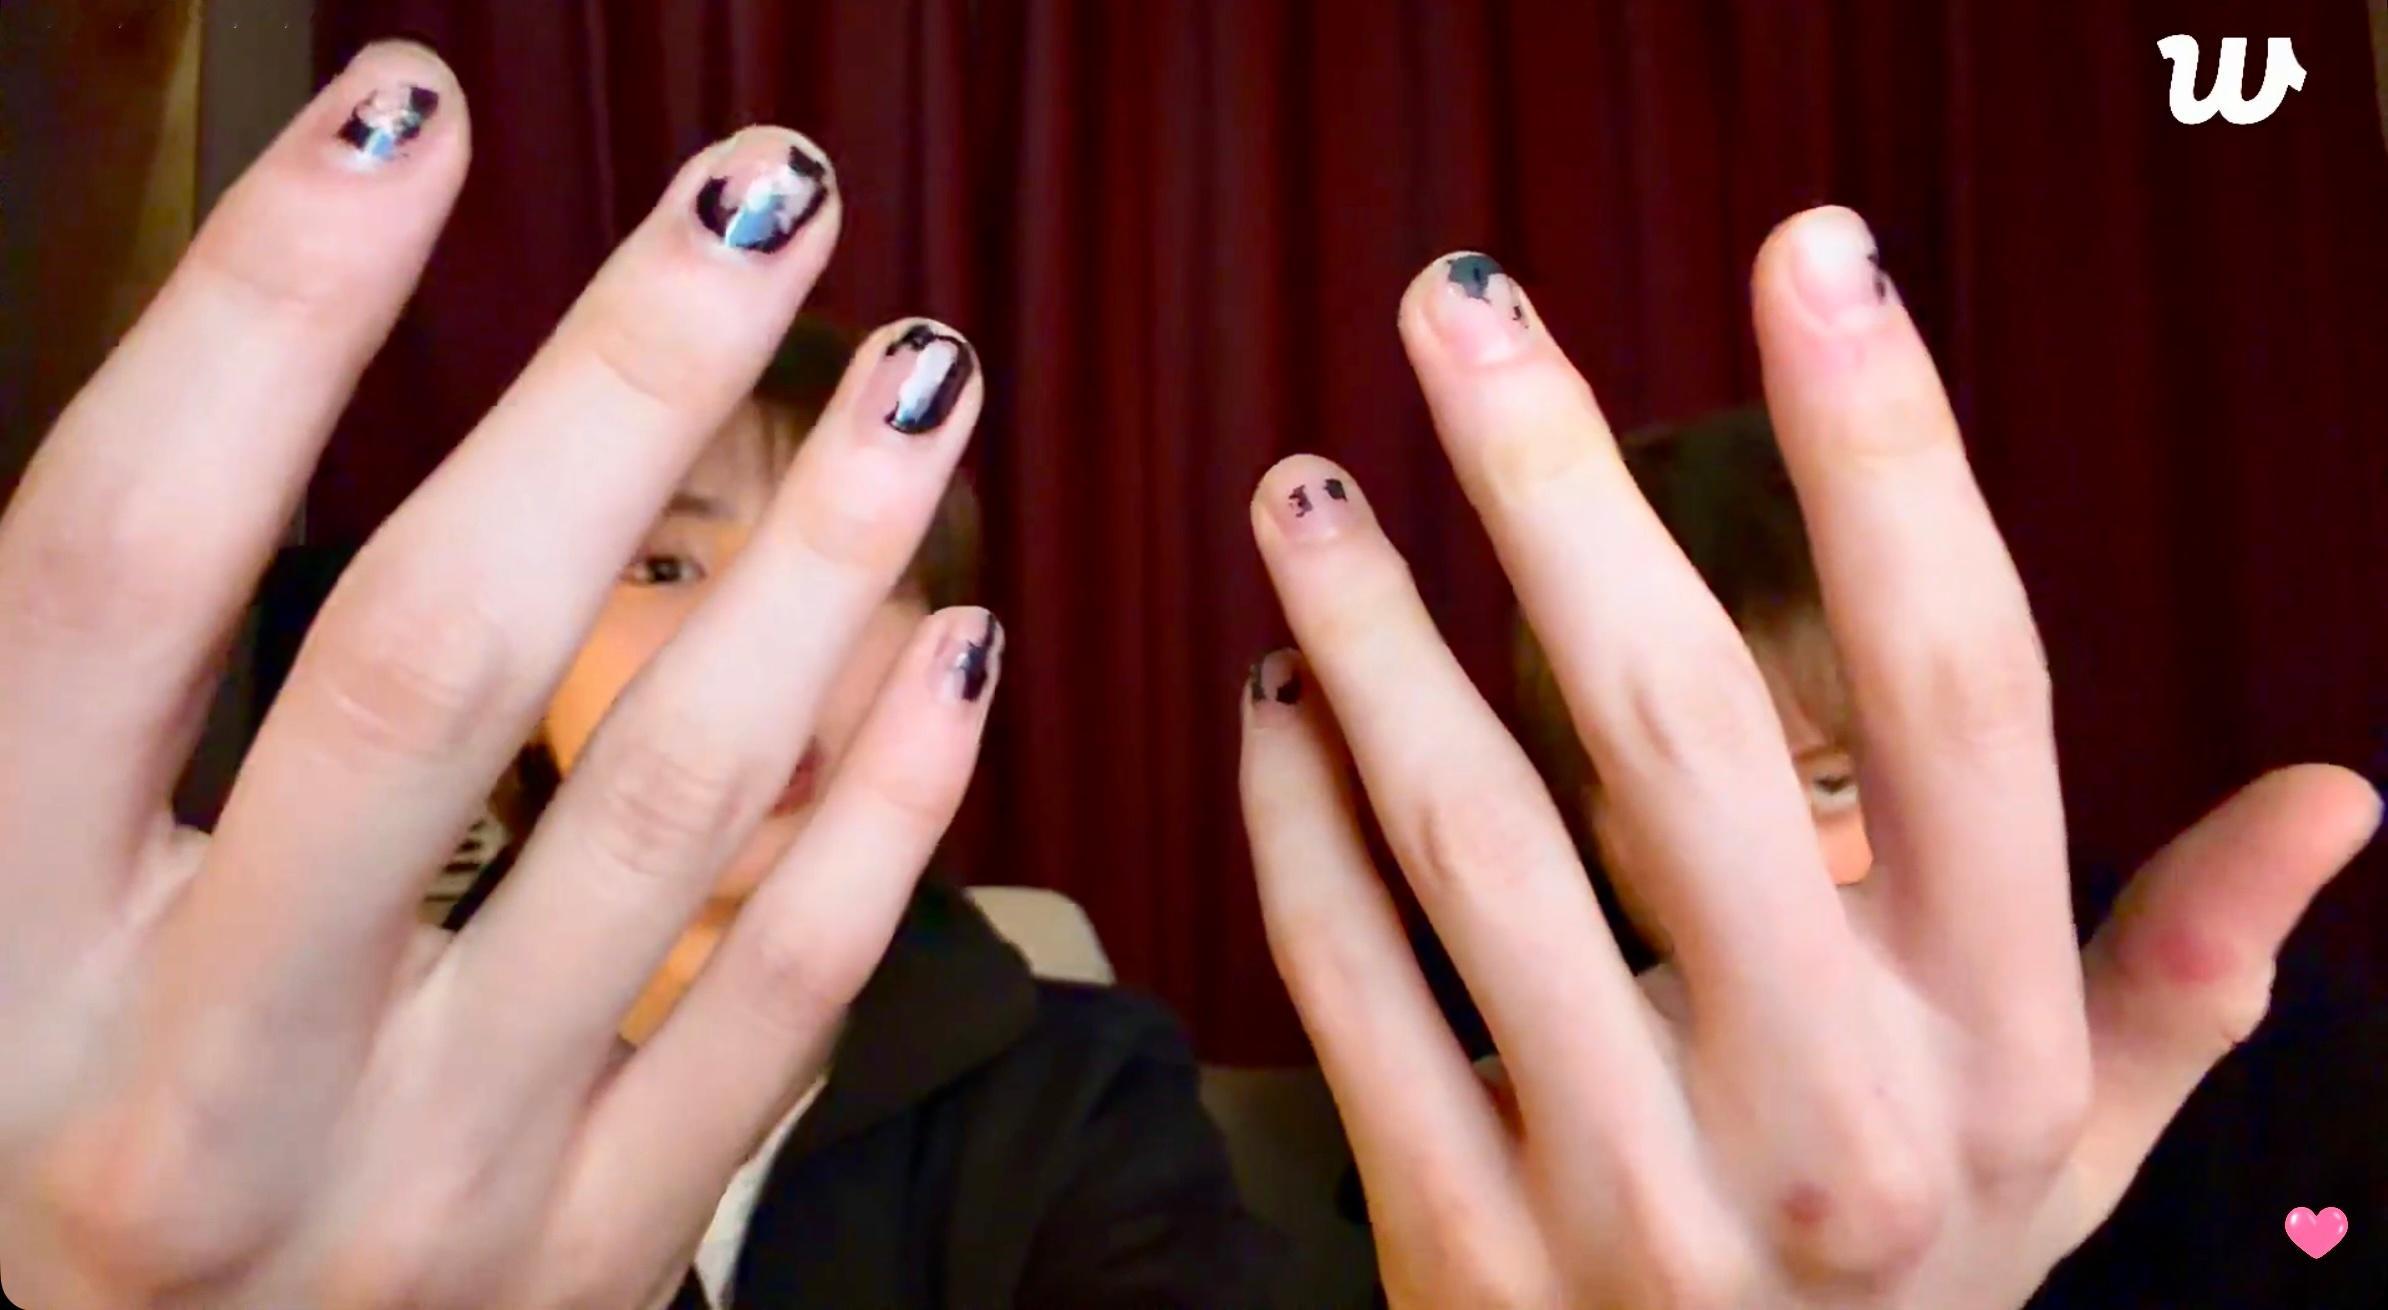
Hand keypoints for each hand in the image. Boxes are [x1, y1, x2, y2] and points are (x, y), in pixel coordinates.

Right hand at [0, 43, 994, 1308]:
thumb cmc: (15, 1157)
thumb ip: (59, 698)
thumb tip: (220, 386)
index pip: (118, 566)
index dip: (264, 314)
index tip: (411, 106)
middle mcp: (196, 1083)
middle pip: (431, 661)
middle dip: (611, 392)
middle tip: (769, 190)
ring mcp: (416, 1192)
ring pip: (661, 821)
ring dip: (821, 566)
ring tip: (927, 370)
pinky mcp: (577, 1263)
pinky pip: (777, 1007)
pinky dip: (884, 812)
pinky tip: (952, 638)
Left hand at [1238, 212, 2379, 1307]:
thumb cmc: (1901, 1287)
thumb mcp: (2070, 1159)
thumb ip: (2183, 977)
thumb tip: (2341, 799)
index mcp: (1996, 1040)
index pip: (1972, 690)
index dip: (1891, 451)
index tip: (1812, 257)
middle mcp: (1831, 1108)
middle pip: (1683, 722)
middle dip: (1557, 480)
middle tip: (1455, 303)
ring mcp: (1637, 1191)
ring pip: (1473, 843)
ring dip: (1373, 637)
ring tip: (1301, 487)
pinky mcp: (1466, 1253)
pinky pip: (1353, 991)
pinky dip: (1295, 828)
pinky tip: (1269, 698)